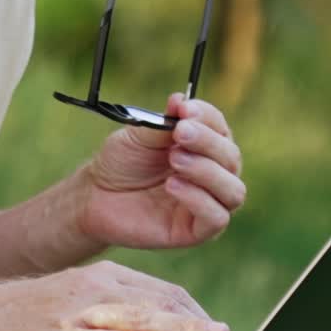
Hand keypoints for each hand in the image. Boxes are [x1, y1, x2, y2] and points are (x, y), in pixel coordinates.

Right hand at [0, 261, 236, 330]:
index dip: (196, 314)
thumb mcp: (70, 306)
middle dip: (202, 327)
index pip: (163, 293)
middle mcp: (96, 286)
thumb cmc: (17, 318)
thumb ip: (109, 315)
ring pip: (144, 318)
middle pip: (163, 303)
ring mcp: (80, 310)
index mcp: (102, 276)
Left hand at [77, 95, 245, 250]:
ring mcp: (206, 203)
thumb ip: (163, 122)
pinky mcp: (195, 231)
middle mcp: (212, 174)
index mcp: (203, 146)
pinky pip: (217, 219)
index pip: (220, 128)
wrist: (96, 195)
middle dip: (207, 143)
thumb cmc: (122, 162)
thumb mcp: (140, 135)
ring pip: (234, 190)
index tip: (185, 109)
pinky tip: (172, 185)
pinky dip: (199, 199)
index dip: (207, 117)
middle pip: (231, 158)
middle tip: (180, 134)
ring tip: (175, 160)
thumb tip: (181, 99)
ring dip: (207, 171)